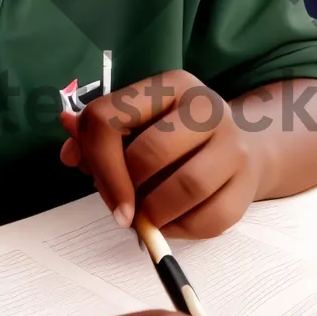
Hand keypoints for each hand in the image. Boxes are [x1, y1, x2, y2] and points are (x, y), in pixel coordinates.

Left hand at [59, 69, 267, 237]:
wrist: (246, 147)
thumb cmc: (177, 138)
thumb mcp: (138, 125)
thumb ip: (97, 137)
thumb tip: (68, 149)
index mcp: (171, 85)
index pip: (109, 118)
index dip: (95, 161)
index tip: (95, 187)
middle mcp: (206, 106)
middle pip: (148, 154)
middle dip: (124, 191)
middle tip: (122, 208)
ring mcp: (233, 143)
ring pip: (185, 188)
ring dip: (154, 214)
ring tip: (146, 217)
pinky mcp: (247, 182)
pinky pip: (209, 219)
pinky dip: (180, 230)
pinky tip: (171, 222)